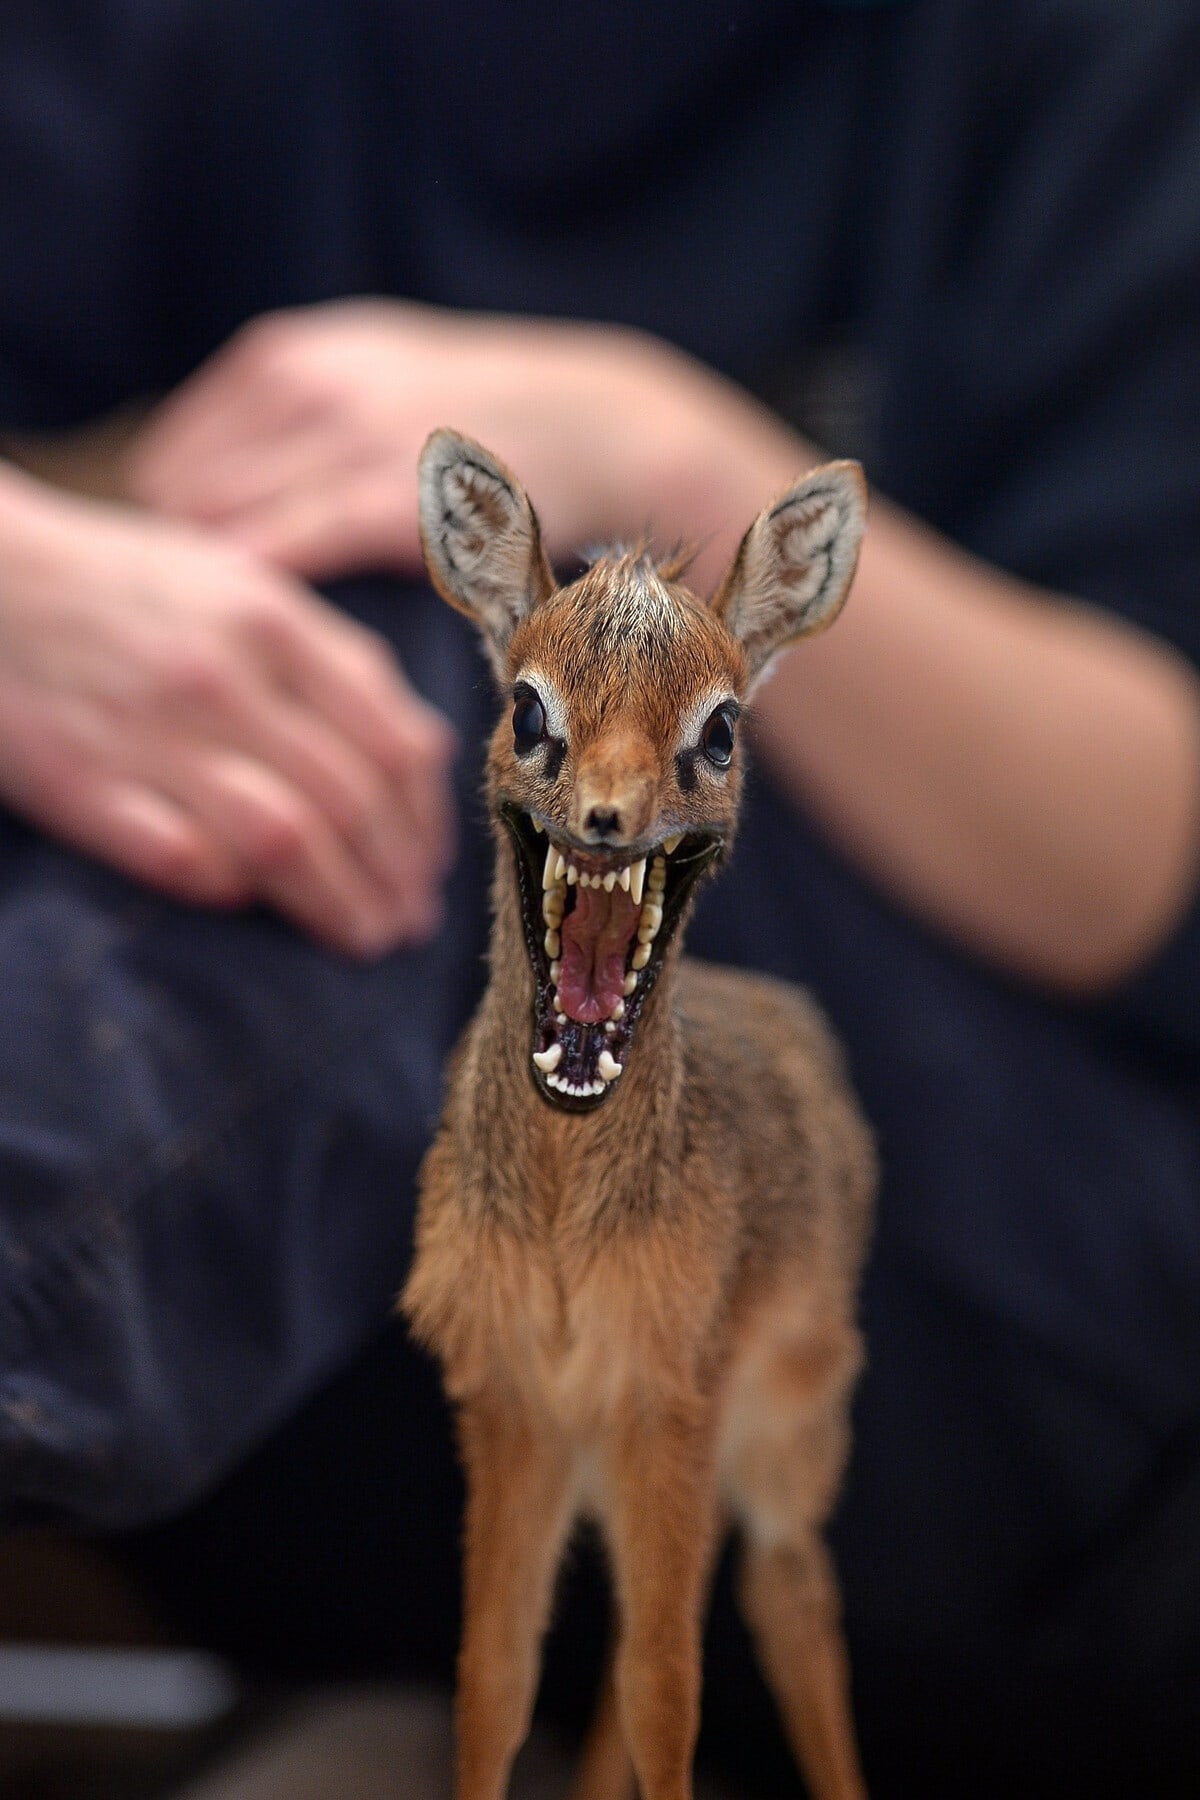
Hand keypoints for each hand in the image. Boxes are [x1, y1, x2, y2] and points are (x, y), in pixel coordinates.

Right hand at [0, 471, 455, 953]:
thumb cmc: (123, 586)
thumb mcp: (238, 586)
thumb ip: (326, 661)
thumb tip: (413, 752)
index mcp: (274, 622)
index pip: (392, 740)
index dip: (427, 820)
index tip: (431, 865)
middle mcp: (226, 679)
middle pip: (352, 802)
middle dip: (397, 878)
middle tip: (411, 921)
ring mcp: (156, 735)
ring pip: (288, 840)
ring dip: (341, 904)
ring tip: (366, 938)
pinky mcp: (87, 787)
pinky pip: (186, 860)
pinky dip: (234, 891)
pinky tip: (259, 911)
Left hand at [127, 300, 802, 590]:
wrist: (604, 427)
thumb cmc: (482, 426)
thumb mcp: (371, 378)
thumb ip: (285, 418)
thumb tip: (197, 488)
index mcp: (289, 356)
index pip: (170, 453)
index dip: (166, 526)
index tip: (194, 587)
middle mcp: (306, 382)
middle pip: (177, 491)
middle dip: (180, 562)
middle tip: (213, 632)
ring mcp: (345, 435)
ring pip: (215, 523)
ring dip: (214, 592)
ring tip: (242, 648)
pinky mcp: (387, 499)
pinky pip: (276, 549)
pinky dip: (255, 593)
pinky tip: (272, 636)